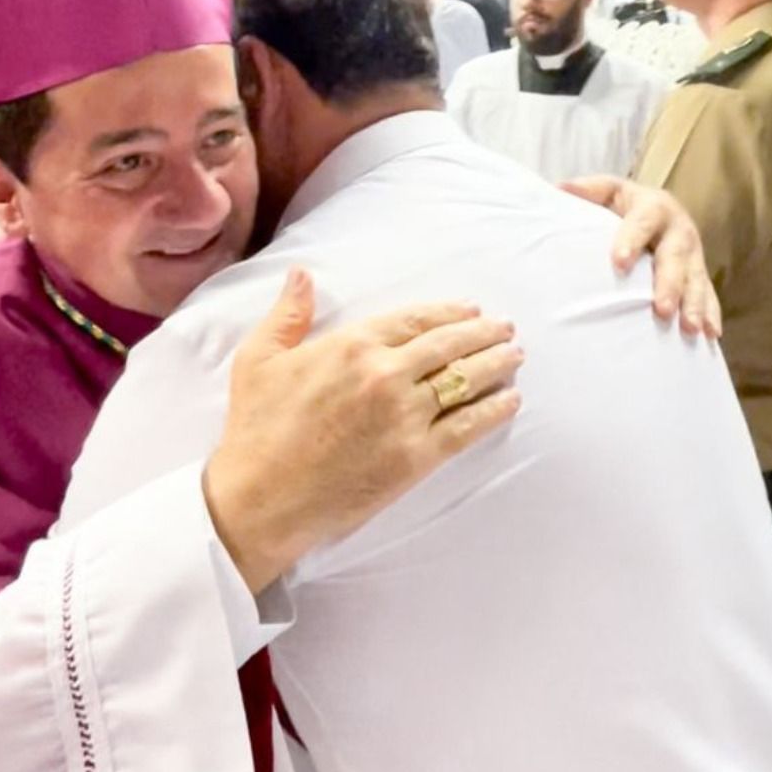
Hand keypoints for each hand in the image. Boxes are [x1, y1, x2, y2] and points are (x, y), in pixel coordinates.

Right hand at [204, 268, 523, 593]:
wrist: (261, 498)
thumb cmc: (256, 428)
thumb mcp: (259, 358)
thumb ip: (287, 313)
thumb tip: (302, 273)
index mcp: (352, 345)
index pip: (415, 319)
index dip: (448, 312)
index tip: (470, 309)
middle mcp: (385, 374)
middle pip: (448, 345)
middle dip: (483, 333)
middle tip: (505, 329)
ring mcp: (404, 417)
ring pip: (464, 381)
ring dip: (496, 366)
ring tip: (515, 357)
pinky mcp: (415, 458)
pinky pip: (466, 428)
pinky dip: (493, 412)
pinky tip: (510, 402)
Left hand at [560, 174, 720, 337]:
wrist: (657, 209)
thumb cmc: (622, 205)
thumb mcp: (607, 191)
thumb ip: (587, 191)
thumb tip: (559, 188)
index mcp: (652, 206)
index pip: (642, 222)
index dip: (631, 241)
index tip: (619, 263)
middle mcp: (677, 228)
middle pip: (675, 256)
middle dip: (669, 283)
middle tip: (661, 309)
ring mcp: (693, 252)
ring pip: (695, 278)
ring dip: (693, 304)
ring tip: (688, 328)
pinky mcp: (699, 272)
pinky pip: (708, 294)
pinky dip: (710, 313)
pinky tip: (710, 335)